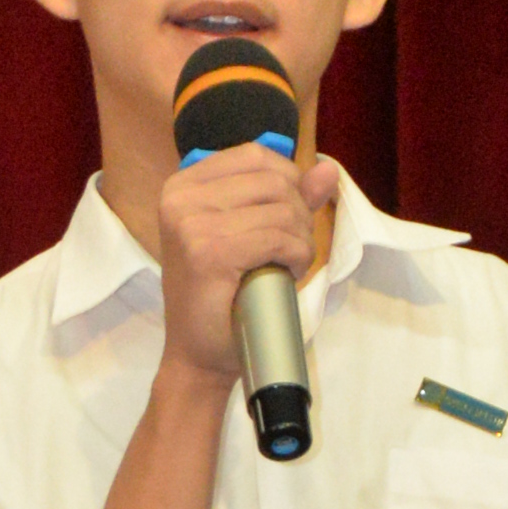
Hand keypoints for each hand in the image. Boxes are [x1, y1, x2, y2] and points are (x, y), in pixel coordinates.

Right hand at [156, 143, 339, 387]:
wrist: (197, 353)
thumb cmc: (221, 296)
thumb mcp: (251, 233)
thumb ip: (287, 198)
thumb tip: (327, 169)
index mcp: (182, 185)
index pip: (255, 155)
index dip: (288, 181)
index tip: (286, 218)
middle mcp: (180, 198)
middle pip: (273, 179)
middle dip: (299, 213)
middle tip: (291, 248)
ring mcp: (192, 225)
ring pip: (281, 209)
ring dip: (300, 238)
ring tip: (287, 262)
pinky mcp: (209, 252)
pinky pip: (279, 237)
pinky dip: (296, 255)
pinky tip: (286, 272)